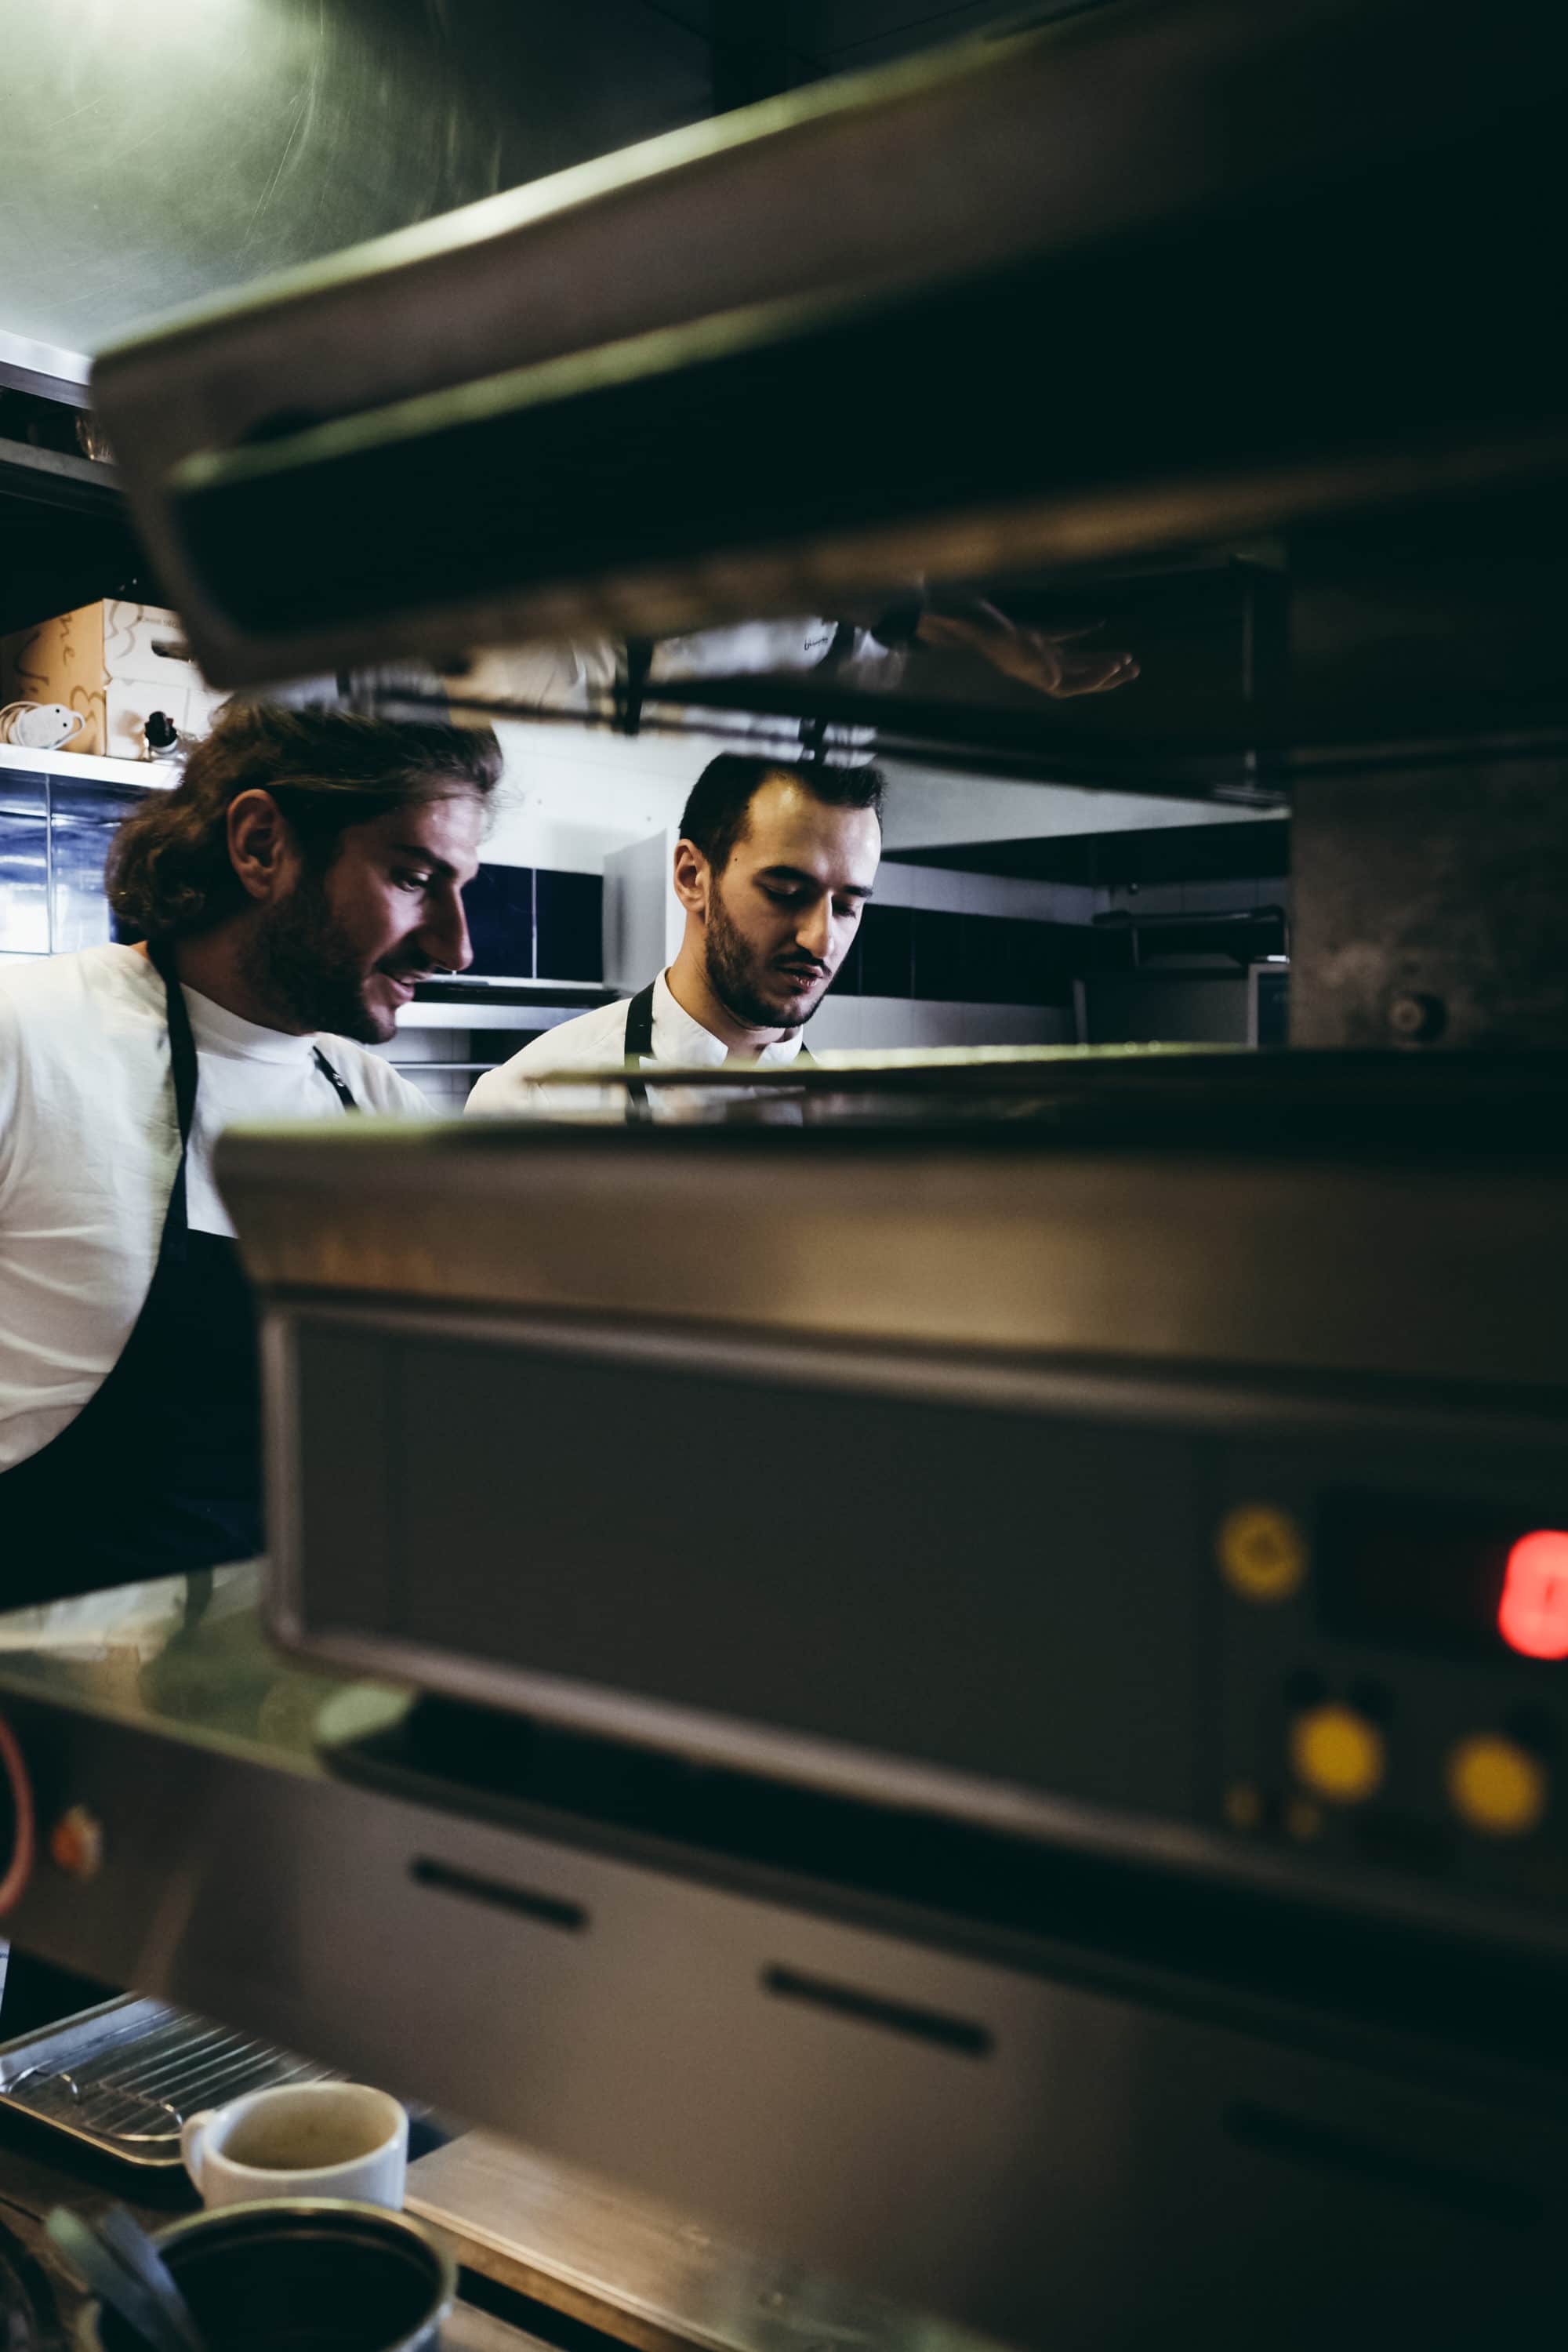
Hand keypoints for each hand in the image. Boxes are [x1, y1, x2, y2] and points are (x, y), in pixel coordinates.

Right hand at [917, 603, 1138, 697]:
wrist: (950, 610)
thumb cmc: (971, 621)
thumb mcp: (1000, 636)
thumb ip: (1029, 657)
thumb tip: (1058, 681)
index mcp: (1027, 670)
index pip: (1068, 685)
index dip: (1093, 681)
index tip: (1116, 669)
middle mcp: (1032, 665)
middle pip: (1075, 677)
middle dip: (1105, 675)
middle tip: (1134, 669)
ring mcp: (1029, 650)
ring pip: (1071, 659)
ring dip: (1098, 659)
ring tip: (1126, 658)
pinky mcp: (1026, 632)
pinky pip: (1058, 636)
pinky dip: (1079, 632)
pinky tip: (1097, 625)